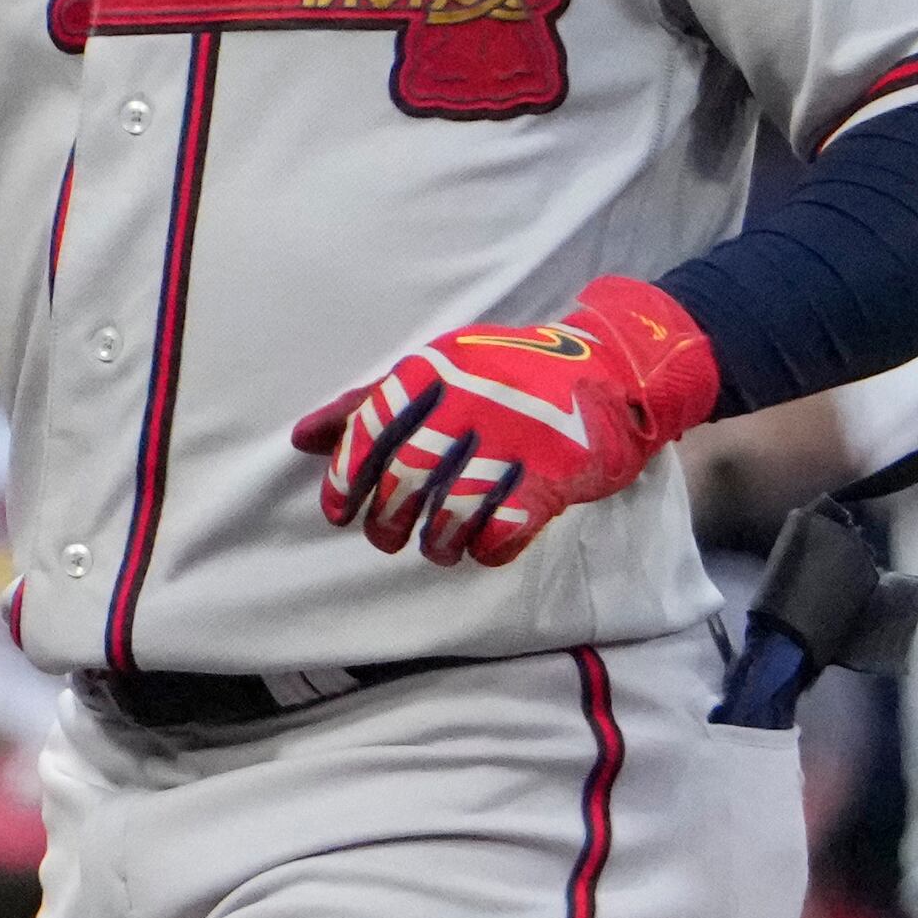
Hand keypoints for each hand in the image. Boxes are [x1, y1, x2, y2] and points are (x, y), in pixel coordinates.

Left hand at [289, 276, 720, 565]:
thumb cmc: (511, 374)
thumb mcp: (441, 368)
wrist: (615, 371)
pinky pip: (503, 531)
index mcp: (439, 367)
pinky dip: (484, 549)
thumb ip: (371, 401)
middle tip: (386, 535)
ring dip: (436, 543)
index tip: (338, 511)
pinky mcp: (556, 474)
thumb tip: (301, 438)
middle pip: (406, 476)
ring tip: (437, 546)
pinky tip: (482, 545)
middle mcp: (473, 397)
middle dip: (386, 520)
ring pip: (452, 513)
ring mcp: (517, 436)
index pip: (372, 425)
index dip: (345, 476)